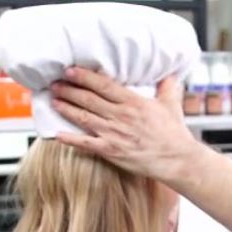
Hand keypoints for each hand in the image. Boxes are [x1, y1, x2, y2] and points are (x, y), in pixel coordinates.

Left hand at [50, 67, 196, 183]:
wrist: (177, 160)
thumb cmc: (175, 134)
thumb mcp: (172, 106)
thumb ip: (167, 87)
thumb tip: (169, 74)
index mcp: (134, 103)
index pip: (103, 85)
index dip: (84, 77)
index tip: (70, 71)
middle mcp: (121, 116)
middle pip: (88, 99)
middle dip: (69, 90)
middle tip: (56, 84)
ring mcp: (114, 134)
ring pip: (84, 117)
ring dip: (66, 108)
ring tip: (54, 100)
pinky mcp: (111, 151)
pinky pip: (86, 144)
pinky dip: (70, 139)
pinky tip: (57, 134)